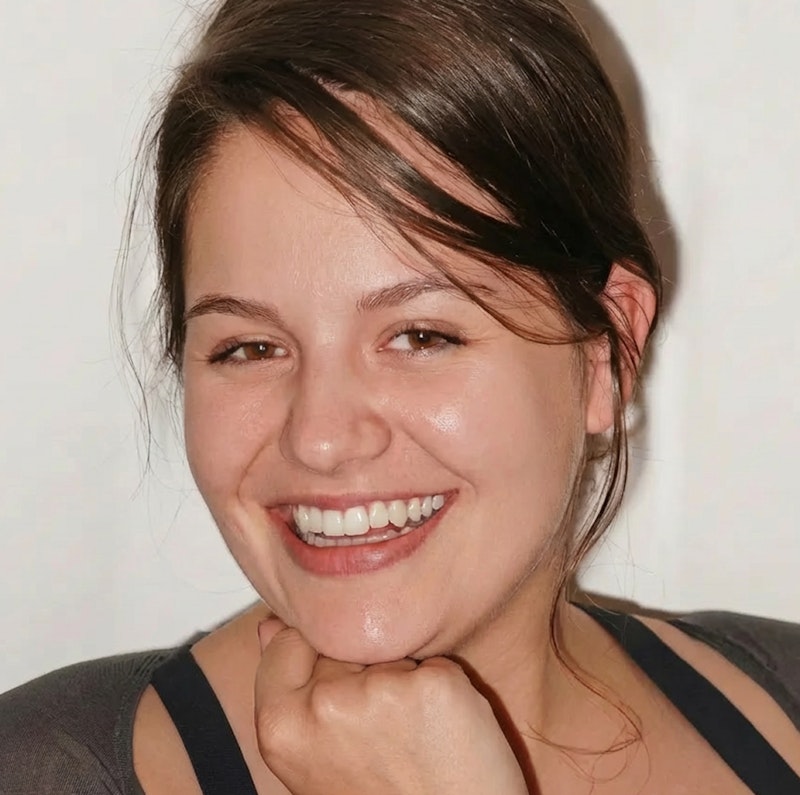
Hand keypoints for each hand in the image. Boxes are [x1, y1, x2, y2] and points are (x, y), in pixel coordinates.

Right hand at [254, 620, 528, 794]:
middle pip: (340, 647)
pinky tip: (442, 734)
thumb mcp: (314, 753)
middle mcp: (324, 705)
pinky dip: (441, 689)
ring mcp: (378, 692)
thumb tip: (270, 625)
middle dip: (361, 676)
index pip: (289, 644)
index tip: (342, 708)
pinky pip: (433, 663)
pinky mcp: (432, 686)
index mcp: (281, 725)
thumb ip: (289, 688)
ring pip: (387, 653)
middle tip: (382, 739)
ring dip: (402, 682)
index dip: (318, 669)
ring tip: (412, 740)